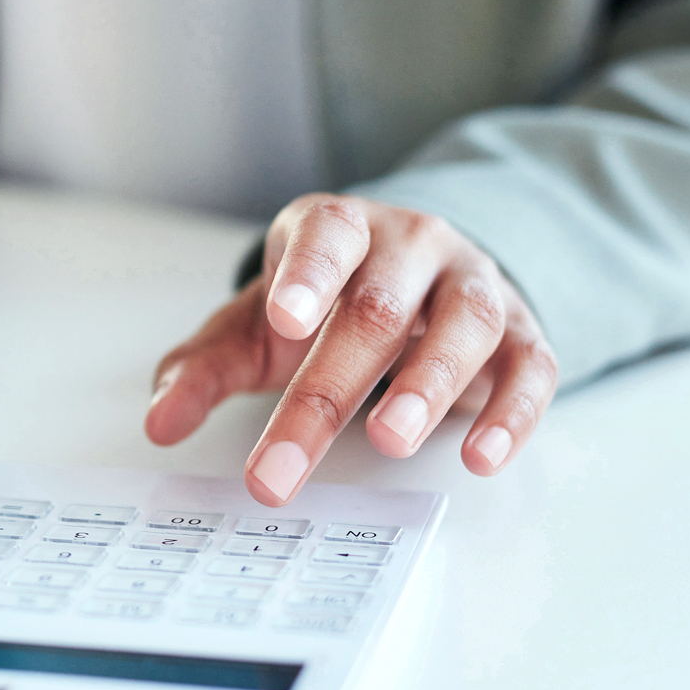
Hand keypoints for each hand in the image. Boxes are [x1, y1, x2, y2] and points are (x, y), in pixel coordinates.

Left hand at [144, 194, 557, 505]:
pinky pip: (530, 365)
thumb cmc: (321, 306)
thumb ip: (203, 371)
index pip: (325, 238)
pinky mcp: (521, 331)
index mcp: (338, 229)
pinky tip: (480, 456)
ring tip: (389, 440)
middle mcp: (411, 246)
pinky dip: (510, 411)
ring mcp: (472, 284)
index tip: (283, 322)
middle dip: (328, 388)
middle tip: (285, 460)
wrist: (410, 281)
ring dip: (428, 386)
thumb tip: (159, 422)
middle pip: (377, 309)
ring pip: (464, 324)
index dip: (307, 276)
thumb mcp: (253, 331)